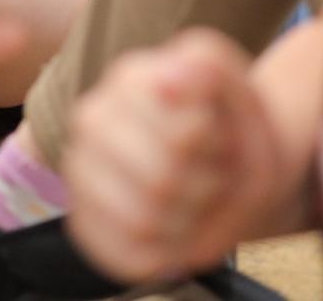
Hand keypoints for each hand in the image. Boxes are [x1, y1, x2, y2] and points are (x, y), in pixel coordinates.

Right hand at [64, 30, 282, 282]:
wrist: (228, 167)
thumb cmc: (233, 131)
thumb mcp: (242, 90)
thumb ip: (211, 68)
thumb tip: (169, 81)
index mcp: (131, 77)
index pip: (180, 138)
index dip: (214, 147)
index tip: (217, 134)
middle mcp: (92, 117)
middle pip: (160, 183)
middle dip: (204, 187)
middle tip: (211, 173)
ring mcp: (80, 170)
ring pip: (141, 222)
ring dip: (187, 223)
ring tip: (193, 200)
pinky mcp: (82, 220)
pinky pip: (130, 255)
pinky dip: (167, 254)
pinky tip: (173, 229)